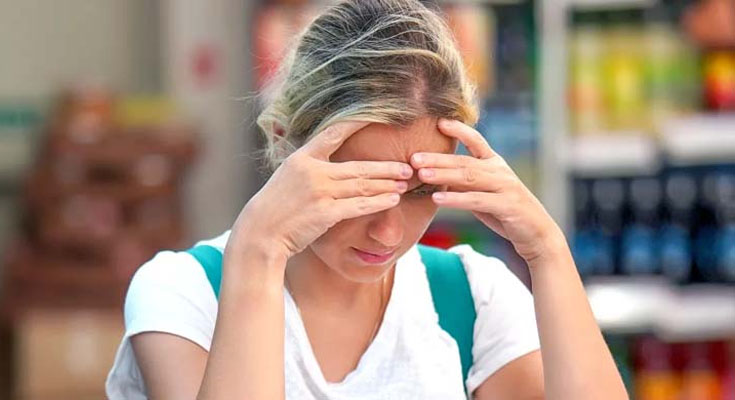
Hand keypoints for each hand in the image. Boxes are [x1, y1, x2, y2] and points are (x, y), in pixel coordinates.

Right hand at [231, 121, 412, 260]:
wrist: (260, 232)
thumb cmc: (275, 206)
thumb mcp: (287, 177)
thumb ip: (308, 167)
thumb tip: (328, 160)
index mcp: (302, 158)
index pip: (334, 134)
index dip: (356, 123)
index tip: (378, 116)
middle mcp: (313, 171)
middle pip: (359, 167)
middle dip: (386, 168)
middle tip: (407, 166)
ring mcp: (320, 192)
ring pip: (362, 186)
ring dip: (387, 184)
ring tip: (405, 182)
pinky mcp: (325, 213)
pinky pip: (359, 206)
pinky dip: (378, 202)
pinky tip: (393, 200)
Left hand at [410, 119, 563, 264]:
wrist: (536, 232)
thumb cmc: (504, 211)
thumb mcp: (482, 193)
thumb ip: (464, 183)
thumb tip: (436, 174)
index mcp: (495, 163)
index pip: (476, 140)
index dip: (459, 130)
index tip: (439, 122)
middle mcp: (500, 171)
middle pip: (465, 161)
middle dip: (438, 159)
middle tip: (414, 157)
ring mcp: (505, 187)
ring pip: (469, 177)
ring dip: (443, 174)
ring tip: (421, 174)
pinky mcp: (506, 205)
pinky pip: (476, 200)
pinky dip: (455, 199)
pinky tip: (437, 198)